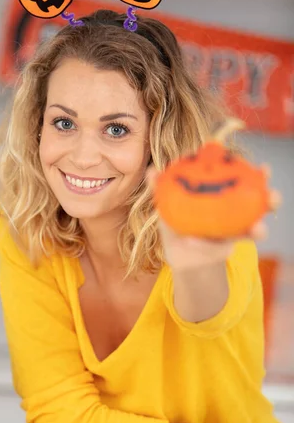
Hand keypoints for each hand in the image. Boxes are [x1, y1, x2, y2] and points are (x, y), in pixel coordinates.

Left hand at [146, 165, 280, 270]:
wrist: (178, 254)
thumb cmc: (177, 223)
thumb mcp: (169, 205)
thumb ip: (162, 188)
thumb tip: (151, 171)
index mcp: (224, 197)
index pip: (245, 182)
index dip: (258, 176)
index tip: (265, 168)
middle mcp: (234, 212)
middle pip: (260, 204)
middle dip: (270, 199)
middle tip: (272, 196)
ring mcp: (233, 231)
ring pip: (254, 229)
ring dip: (259, 228)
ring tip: (259, 229)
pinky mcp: (224, 249)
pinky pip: (219, 249)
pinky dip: (204, 246)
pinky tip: (192, 241)